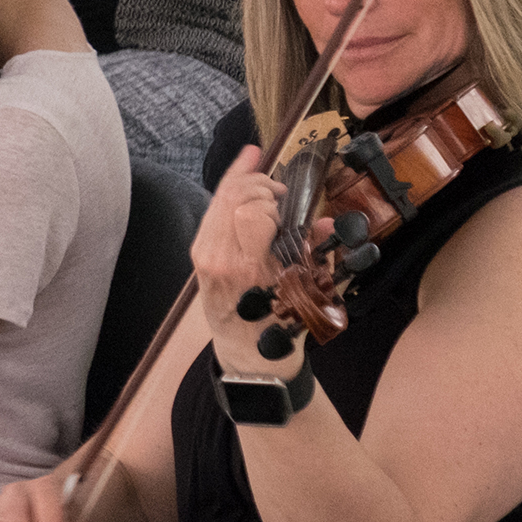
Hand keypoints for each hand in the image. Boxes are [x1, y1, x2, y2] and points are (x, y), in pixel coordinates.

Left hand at [192, 145, 323, 371]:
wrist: (248, 354)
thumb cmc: (281, 327)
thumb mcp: (309, 293)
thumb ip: (316, 252)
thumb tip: (323, 219)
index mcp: (252, 269)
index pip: (253, 212)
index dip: (271, 201)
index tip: (286, 206)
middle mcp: (222, 259)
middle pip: (233, 198)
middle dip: (259, 185)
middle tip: (280, 193)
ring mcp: (206, 255)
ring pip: (219, 199)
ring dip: (243, 182)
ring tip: (264, 179)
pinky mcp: (199, 253)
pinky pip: (212, 210)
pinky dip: (228, 188)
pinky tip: (244, 168)